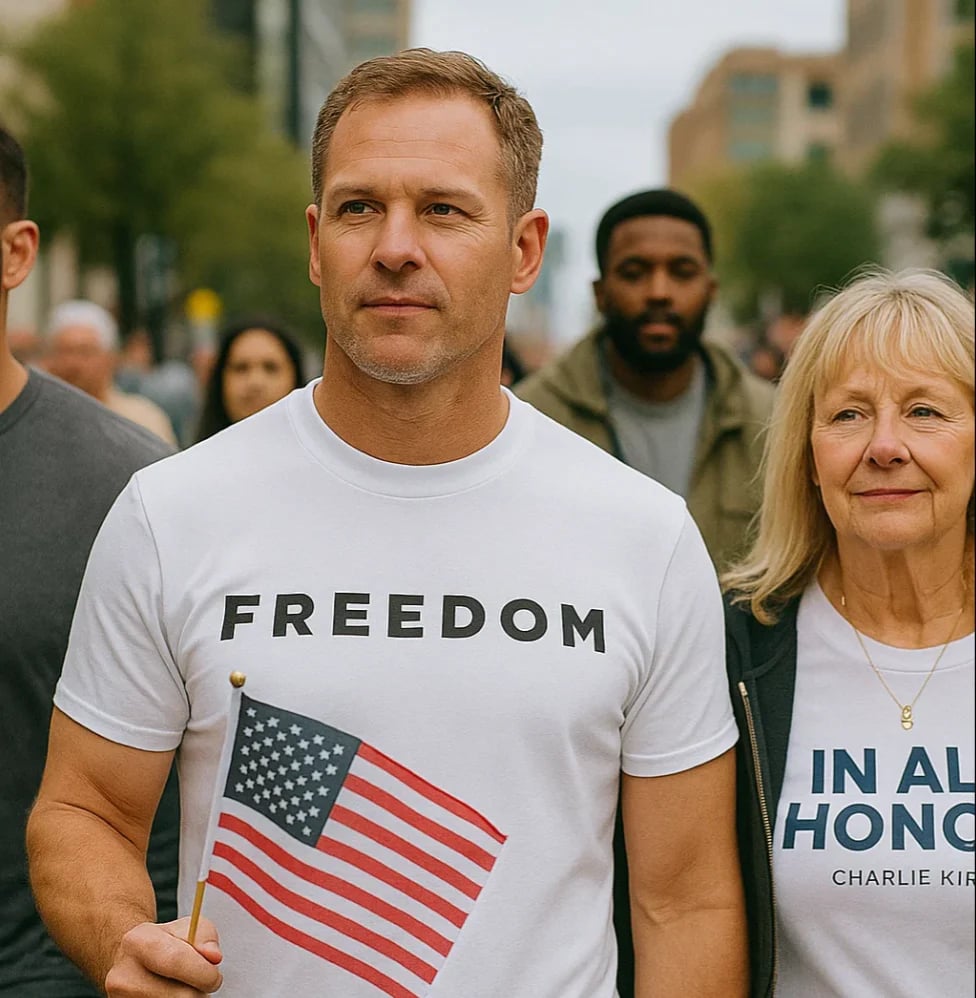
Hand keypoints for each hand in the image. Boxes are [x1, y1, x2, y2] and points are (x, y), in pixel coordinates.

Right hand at [104, 916, 222, 995]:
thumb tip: (214, 957)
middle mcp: (124, 973)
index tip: (215, 976)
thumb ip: (204, 937)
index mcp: (138, 942)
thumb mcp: (187, 927)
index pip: (177, 961)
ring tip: (182, 985)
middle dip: (199, 990)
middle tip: (200, 981)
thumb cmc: (165, 941)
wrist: (131, 958)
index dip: (203, 972)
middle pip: (180, 996)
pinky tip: (170, 993)